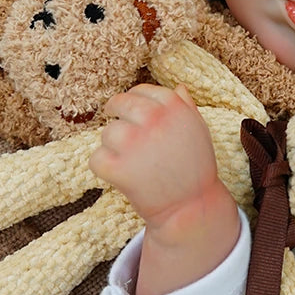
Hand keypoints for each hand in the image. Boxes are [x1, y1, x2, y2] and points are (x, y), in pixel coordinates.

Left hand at [90, 83, 218, 228]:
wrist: (191, 207)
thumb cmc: (196, 167)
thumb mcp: (198, 130)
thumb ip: (186, 106)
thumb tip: (178, 87)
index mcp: (174, 107)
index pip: (142, 90)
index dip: (134, 99)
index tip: (133, 111)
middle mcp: (154, 119)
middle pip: (119, 103)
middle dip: (114, 112)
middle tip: (119, 129)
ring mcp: (135, 143)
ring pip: (107, 132)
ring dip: (113, 145)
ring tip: (131, 160)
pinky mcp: (119, 168)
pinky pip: (97, 159)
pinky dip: (104, 168)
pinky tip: (120, 175)